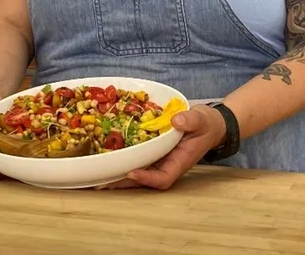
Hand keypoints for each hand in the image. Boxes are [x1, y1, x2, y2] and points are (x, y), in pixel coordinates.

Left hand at [104, 105, 226, 190]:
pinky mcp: (152, 149)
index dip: (146, 178)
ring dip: (118, 173)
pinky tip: (106, 154)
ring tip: (96, 176)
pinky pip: (137, 156)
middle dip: (122, 182)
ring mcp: (158, 158)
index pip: (162, 178)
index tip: (131, 172)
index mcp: (179, 162)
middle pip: (143, 179)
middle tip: (100, 184)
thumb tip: (176, 121)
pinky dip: (122, 157)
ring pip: (137, 169)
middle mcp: (166, 164)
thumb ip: (190, 120)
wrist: (208, 123)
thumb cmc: (206, 124)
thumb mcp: (202, 120)